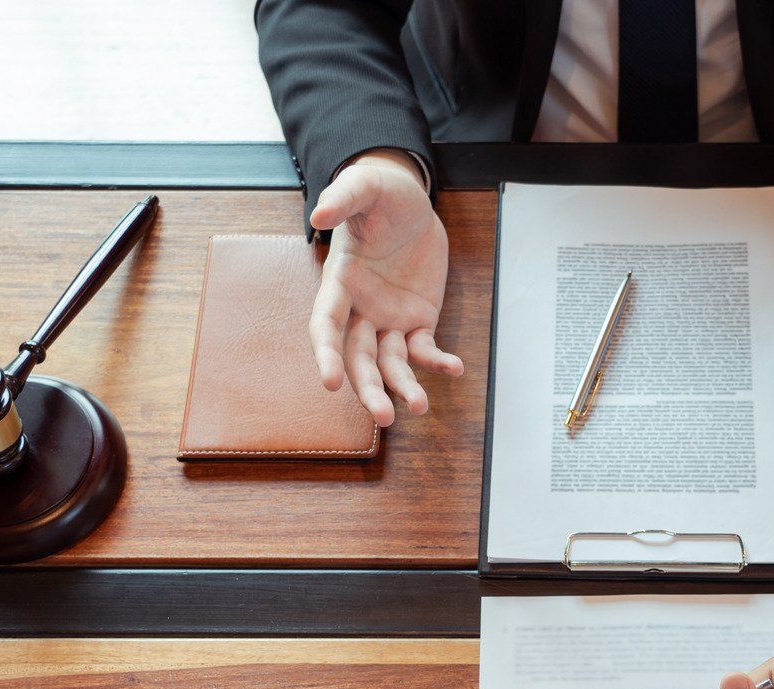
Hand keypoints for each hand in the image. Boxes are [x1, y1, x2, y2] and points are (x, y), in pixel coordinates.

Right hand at [309, 149, 461, 426]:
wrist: (411, 202)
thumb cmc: (380, 193)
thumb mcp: (365, 186)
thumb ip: (344, 198)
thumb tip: (319, 215)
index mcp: (340, 283)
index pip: (326, 326)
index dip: (326, 355)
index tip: (328, 382)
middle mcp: (360, 310)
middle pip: (359, 359)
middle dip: (369, 389)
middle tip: (384, 417)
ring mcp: (389, 319)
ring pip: (390, 363)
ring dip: (402, 387)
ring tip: (419, 407)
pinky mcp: (418, 320)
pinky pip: (425, 349)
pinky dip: (438, 362)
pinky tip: (454, 369)